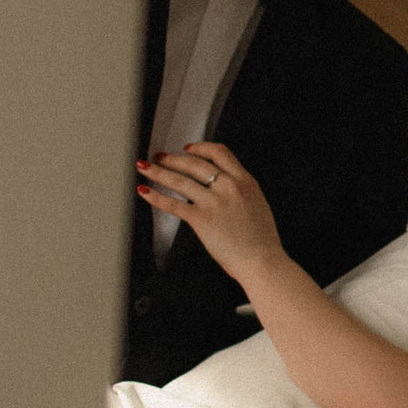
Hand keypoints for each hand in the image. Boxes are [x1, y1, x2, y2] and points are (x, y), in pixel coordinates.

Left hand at [137, 143, 282, 281]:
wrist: (262, 260)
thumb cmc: (261, 240)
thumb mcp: (257, 204)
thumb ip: (241, 192)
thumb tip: (225, 189)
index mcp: (245, 181)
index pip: (219, 153)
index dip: (200, 147)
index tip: (188, 149)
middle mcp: (229, 187)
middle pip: (195, 163)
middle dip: (173, 158)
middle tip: (160, 157)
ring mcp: (214, 202)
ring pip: (180, 180)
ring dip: (159, 172)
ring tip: (146, 168)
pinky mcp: (201, 219)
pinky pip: (173, 204)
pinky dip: (156, 196)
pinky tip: (145, 192)